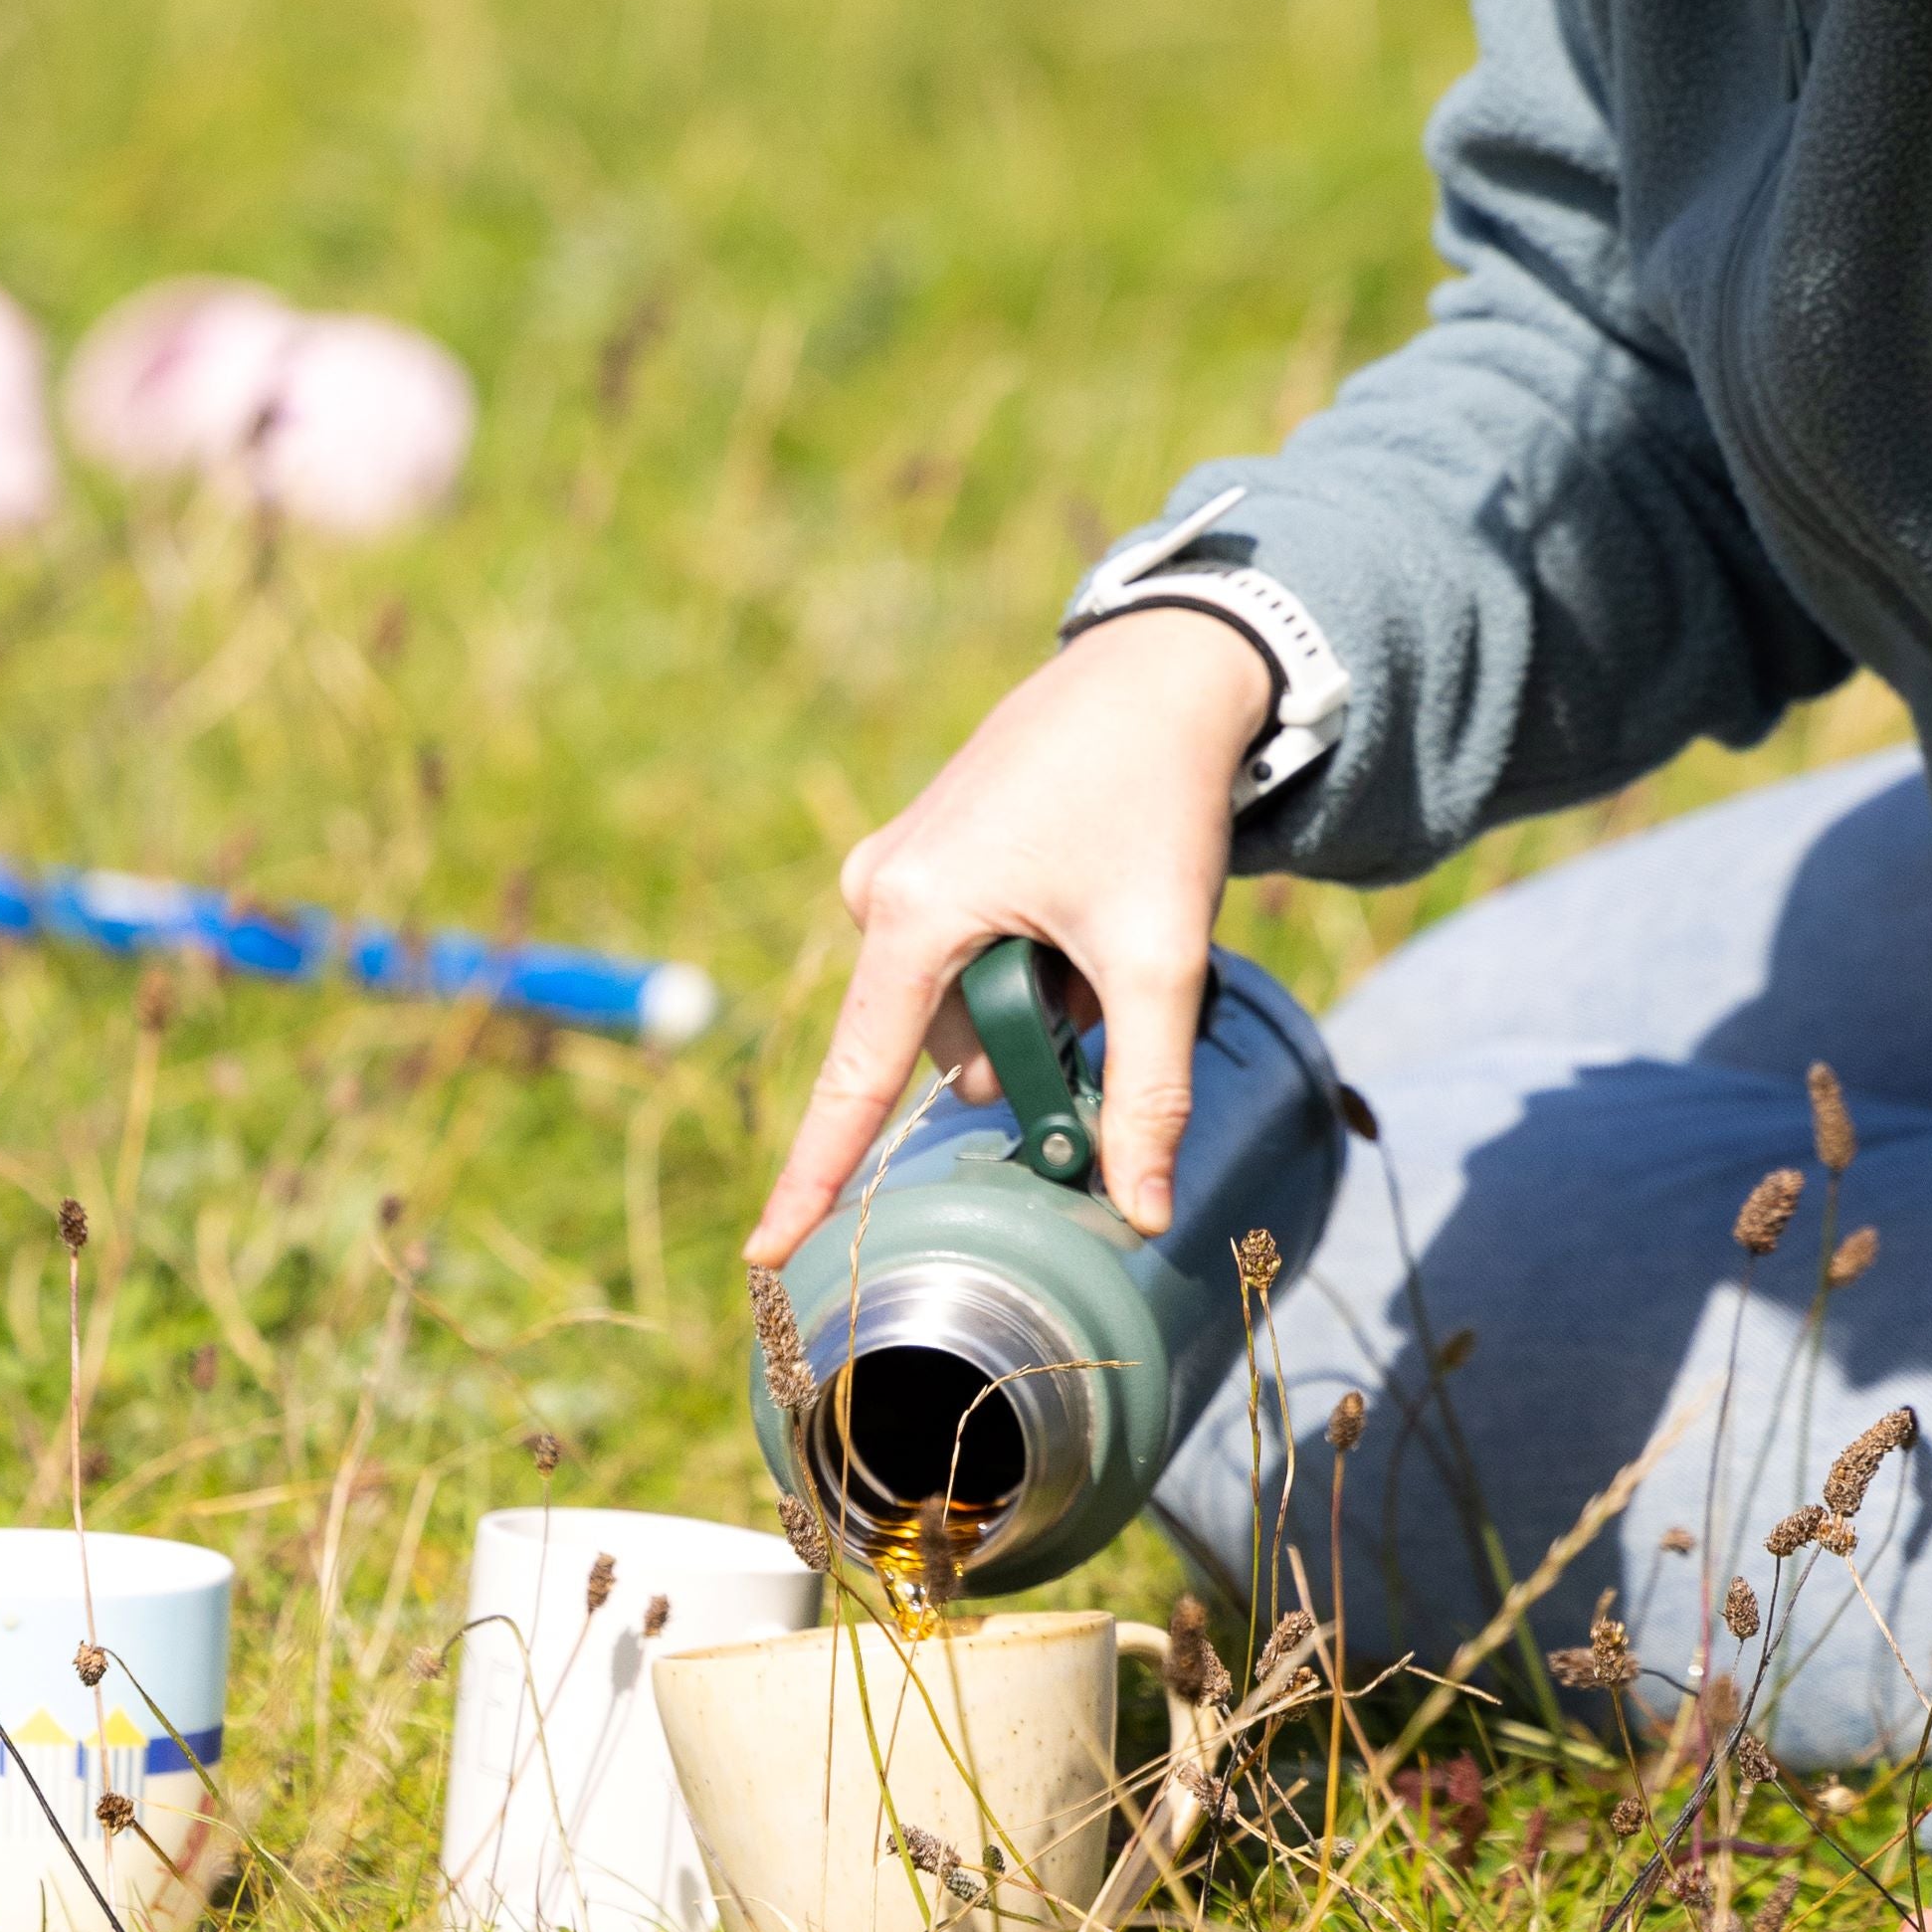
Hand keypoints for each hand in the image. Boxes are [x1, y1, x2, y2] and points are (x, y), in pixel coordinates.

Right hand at [744, 608, 1271, 1264]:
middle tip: (1113, 966)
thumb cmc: (1156, 798)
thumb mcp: (1161, 955)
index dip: (815, 1179)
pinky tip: (1080, 890)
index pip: (855, 1081)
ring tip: (1100, 911)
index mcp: (914, 912)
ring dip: (1041, 994)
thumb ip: (1147, 1093)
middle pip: (951, 1049)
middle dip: (1035, 1040)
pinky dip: (1031, 953)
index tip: (765, 1260)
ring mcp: (896, 869)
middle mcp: (880, 890)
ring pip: (968, 1008)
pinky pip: (969, 956)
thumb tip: (1144, 1217)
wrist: (1165, 671)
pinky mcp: (925, 856)